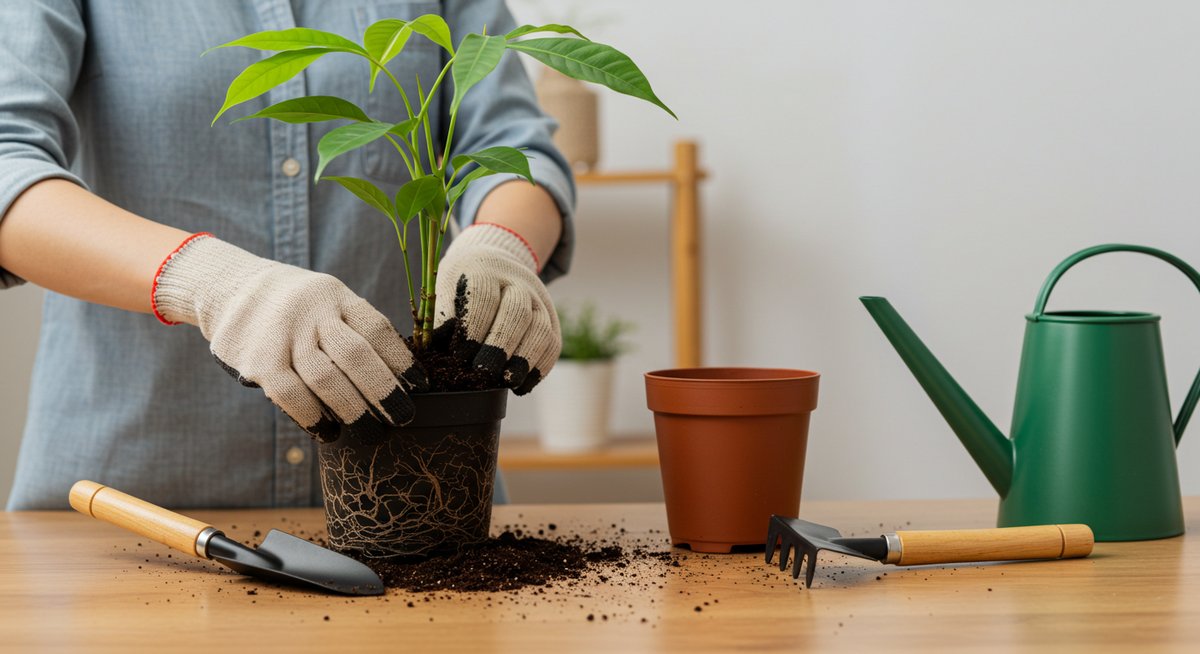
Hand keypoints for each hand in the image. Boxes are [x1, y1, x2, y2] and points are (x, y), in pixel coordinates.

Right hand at [152, 234, 426, 441]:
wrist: (228, 287)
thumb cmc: (293, 308)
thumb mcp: (326, 301)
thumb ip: (352, 330)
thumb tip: (396, 381)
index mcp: (336, 295)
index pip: (377, 328)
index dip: (402, 360)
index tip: (420, 387)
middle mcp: (312, 310)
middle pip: (355, 354)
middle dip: (384, 391)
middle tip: (404, 417)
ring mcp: (283, 334)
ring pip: (325, 378)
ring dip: (353, 410)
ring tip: (372, 432)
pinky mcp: (257, 359)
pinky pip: (290, 394)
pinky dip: (313, 417)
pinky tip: (328, 431)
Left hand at [433, 223, 559, 394]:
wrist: (496, 263)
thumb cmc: (462, 285)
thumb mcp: (445, 289)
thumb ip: (442, 319)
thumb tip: (436, 356)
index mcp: (484, 270)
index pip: (483, 298)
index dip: (472, 329)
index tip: (458, 357)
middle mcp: (517, 282)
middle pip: (516, 312)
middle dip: (499, 346)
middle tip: (483, 372)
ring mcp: (539, 300)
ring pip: (541, 329)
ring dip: (525, 359)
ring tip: (508, 383)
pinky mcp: (551, 318)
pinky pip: (553, 344)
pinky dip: (540, 367)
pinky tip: (522, 385)